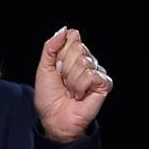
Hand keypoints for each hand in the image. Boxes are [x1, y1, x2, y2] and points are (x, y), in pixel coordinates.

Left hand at [34, 27, 112, 142]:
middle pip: (78, 47)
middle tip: (63, 82)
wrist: (54, 118)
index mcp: (73, 54)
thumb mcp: (44, 67)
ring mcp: (96, 72)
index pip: (73, 36)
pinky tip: (80, 95)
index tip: (56, 68)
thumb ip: (51, 46)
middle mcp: (87, 60)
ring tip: (71, 91)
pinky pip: (91, 75)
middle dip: (65, 67)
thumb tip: (65, 29)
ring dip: (71, 80)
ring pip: (84, 62)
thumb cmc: (49, 96)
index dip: (61, 52)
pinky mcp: (104, 84)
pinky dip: (81, 87)